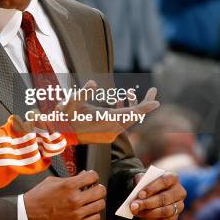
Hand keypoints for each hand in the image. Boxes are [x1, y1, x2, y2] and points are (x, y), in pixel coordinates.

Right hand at [24, 171, 105, 219]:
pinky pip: (95, 218)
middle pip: (100, 191)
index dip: (93, 175)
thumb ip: (70, 178)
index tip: (92, 177)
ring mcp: (77, 213)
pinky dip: (94, 213)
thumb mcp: (52, 181)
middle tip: (95, 187)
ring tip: (91, 199)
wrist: (29, 214)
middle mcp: (75, 199)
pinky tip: (88, 210)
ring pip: (100, 205)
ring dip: (97, 200)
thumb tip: (83, 175)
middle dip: (98, 187)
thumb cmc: (38, 197)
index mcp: (68, 185)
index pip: (92, 177)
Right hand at [32, 80, 158, 144]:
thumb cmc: (67, 116)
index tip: (157, 101)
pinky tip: (119, 101)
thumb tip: (94, 83)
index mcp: (108, 119)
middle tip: (153, 91)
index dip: (145, 106)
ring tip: (129, 92)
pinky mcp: (107, 135)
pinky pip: (120, 123)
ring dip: (130, 106)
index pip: (133, 113)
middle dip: (143, 103)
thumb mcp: (74, 101)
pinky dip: (122, 112)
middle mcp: (112, 128)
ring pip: (127, 119)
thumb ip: (84, 92)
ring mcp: (110, 133)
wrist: (62, 135)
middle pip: (134, 116)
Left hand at [130, 172, 185, 219]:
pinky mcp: (176, 216)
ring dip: (149, 213)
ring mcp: (179, 205)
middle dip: (147, 203)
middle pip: (164, 198)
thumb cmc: (148, 183)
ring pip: (165, 211)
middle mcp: (179, 191)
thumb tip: (136, 194)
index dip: (151, 188)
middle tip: (134, 206)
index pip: (164, 182)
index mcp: (172, 178)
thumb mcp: (143, 178)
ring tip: (136, 211)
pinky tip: (142, 216)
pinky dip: (152, 219)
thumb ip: (140, 182)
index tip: (140, 195)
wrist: (153, 192)